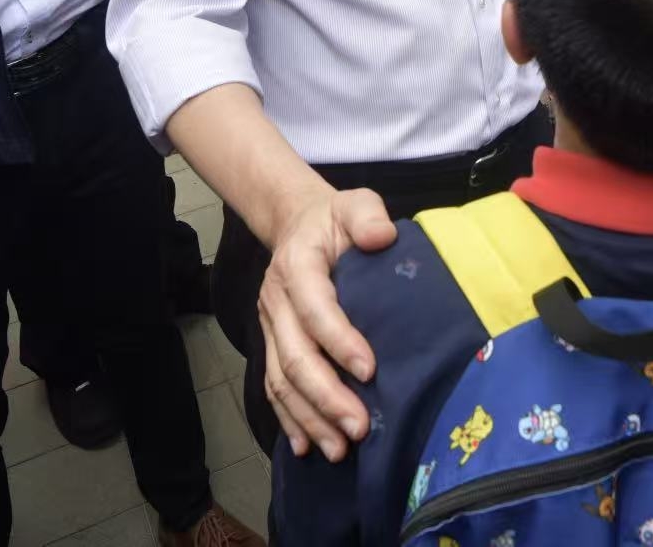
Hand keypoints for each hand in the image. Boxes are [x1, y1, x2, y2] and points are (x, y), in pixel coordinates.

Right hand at [258, 187, 397, 460]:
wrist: (298, 224)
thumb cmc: (335, 219)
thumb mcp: (355, 202)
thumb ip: (368, 215)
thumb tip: (382, 236)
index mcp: (298, 267)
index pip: (316, 310)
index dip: (340, 341)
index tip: (370, 371)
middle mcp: (276, 302)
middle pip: (296, 357)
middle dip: (327, 397)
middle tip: (360, 428)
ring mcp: (270, 327)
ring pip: (282, 381)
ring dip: (310, 418)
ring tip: (341, 449)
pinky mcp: (273, 344)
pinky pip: (275, 388)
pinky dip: (290, 419)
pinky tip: (308, 447)